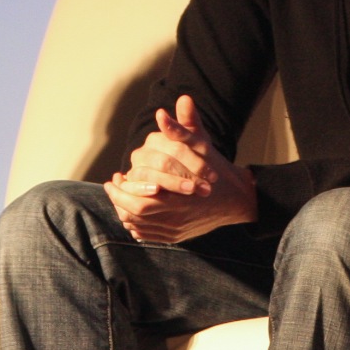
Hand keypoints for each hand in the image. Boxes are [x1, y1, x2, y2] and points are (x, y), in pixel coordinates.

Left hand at [105, 96, 255, 244]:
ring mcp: (175, 228)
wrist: (237, 198)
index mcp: (179, 194)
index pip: (139, 198)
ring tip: (118, 197)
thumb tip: (161, 112)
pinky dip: (135, 225)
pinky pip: (147, 235)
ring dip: (124, 211)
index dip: (121, 189)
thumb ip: (181, 128)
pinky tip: (131, 211)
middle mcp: (176, 215)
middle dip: (118, 200)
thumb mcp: (201, 144)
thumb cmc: (216, 167)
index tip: (114, 176)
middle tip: (112, 186)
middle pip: (135, 214)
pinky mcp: (176, 237)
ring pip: (138, 226)